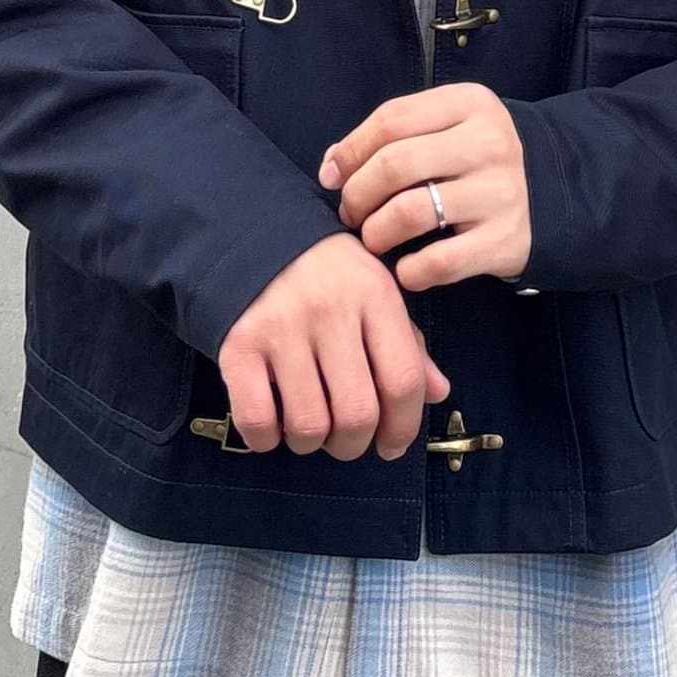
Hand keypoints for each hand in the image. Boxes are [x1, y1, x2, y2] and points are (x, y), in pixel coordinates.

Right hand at [217, 231, 449, 461]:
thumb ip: (407, 343)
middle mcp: (330, 309)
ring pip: (308, 424)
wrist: (253, 231)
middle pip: (357, 413)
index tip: (391, 445)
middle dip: (354, 444)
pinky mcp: (238, 343)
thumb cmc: (325, 271)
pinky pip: (257, 419)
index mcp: (374, 294)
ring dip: (311, 443)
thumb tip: (438, 392)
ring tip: (308, 427)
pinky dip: (266, 439)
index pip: (402, 380)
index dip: (403, 427)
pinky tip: (272, 426)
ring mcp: (281, 327)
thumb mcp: (375, 291)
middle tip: (345, 440)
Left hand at [319, 84, 531, 291]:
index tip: (333, 176)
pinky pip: (439, 262)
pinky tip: (405, 268)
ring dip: (376, 231)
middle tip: (351, 212)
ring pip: (411, 212)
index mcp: (470, 104)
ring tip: (373, 237)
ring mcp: (501, 192)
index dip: (350, 150)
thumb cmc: (478, 158)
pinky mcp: (506, 239)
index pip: (391, 120)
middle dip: (357, 194)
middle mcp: (489, 143)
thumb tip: (333, 165)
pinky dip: (410, 271)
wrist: (553, 190)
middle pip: (395, 164)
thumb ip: (395, 135)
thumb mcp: (448, 126)